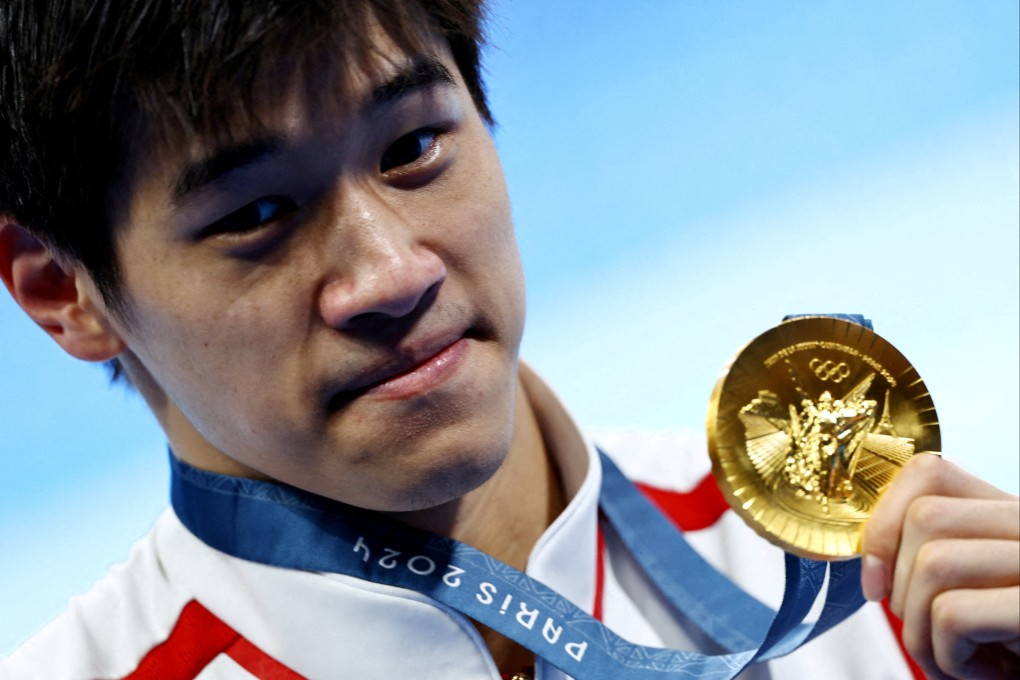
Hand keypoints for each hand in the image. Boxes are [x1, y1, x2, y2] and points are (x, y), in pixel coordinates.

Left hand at [861, 454, 1019, 678]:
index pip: (928, 472)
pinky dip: (948, 658)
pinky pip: (953, 614)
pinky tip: (984, 671)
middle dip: (901, 587)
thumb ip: (931, 548)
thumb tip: (864, 546)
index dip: (884, 522)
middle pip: (925, 516)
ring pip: (933, 563)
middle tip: (929, 632)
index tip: (875, 579)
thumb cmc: (1004, 644)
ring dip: (920, 630)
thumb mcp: (973, 586)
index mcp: (1008, 513)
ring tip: (956, 658)